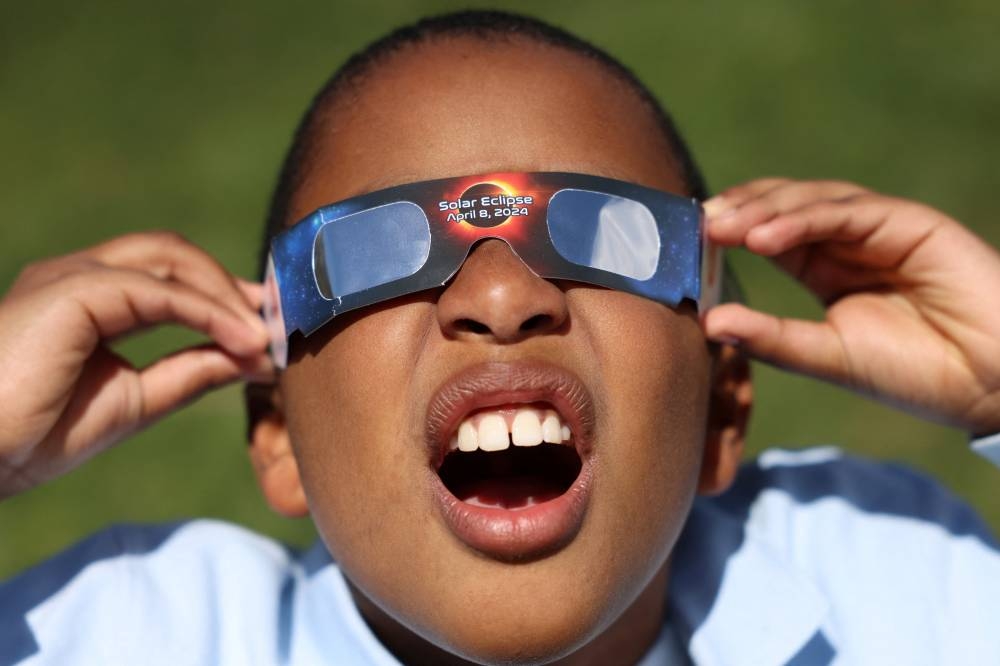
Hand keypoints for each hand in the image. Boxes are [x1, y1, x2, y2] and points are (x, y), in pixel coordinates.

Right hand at [0, 232, 273, 497]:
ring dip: (228, 296)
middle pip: (175, 254)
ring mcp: (73, 277)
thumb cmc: (33, 434)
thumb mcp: (134, 401)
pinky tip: (242, 341)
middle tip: (279, 320)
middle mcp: (80, 276)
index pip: (170, 275)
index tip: (268, 326)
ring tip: (266, 336)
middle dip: (233, 284)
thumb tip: (249, 356)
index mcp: (89, 298)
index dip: (224, 296)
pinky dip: (208, 313)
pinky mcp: (72, 291)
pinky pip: (158, 291)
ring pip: (171, 261)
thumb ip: (189, 372)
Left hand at [703, 179, 999, 434]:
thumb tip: (709, 322)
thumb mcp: (829, 356)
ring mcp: (877, 228)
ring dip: (762, 210)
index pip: (765, 235)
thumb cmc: (914, 373)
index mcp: (824, 268)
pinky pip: (847, 212)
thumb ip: (773, 338)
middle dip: (735, 213)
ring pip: (809, 201)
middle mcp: (846, 241)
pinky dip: (803, 219)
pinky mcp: (907, 222)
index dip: (726, 233)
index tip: (682, 243)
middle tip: (693, 227)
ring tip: (721, 227)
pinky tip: (764, 237)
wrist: (990, 382)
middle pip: (780, 208)